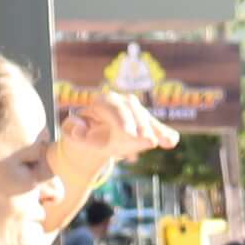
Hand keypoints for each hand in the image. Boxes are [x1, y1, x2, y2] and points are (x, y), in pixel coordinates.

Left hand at [52, 88, 176, 196]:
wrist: (99, 138)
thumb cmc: (86, 134)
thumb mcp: (73, 132)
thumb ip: (72, 129)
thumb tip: (80, 128)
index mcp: (104, 102)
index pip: (114, 107)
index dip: (122, 118)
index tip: (128, 133)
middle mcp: (124, 103)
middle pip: (134, 111)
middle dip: (142, 125)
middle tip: (147, 141)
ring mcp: (138, 113)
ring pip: (147, 118)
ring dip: (156, 130)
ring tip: (163, 143)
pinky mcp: (149, 124)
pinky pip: (159, 127)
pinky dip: (166, 134)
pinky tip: (171, 142)